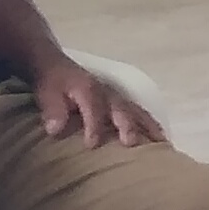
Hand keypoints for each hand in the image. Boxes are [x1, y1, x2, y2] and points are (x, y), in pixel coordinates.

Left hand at [30, 61, 161, 147]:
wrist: (57, 64)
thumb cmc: (53, 82)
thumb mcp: (46, 92)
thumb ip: (52, 109)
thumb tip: (55, 129)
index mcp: (89, 90)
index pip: (94, 107)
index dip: (94, 125)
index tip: (91, 145)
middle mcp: (108, 93)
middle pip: (121, 108)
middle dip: (127, 124)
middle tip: (131, 142)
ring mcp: (117, 98)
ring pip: (136, 111)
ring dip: (148, 126)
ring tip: (161, 143)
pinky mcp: (121, 103)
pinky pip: (139, 114)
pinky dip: (150, 125)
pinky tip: (159, 139)